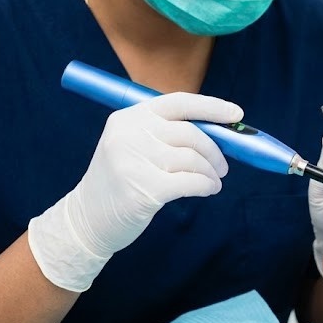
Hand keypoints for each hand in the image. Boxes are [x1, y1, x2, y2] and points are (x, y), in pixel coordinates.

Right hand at [29, 93, 242, 291]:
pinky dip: (206, 185)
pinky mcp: (144, 189)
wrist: (87, 220)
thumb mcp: (132, 145)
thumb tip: (219, 130)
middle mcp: (129, 133)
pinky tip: (208, 190)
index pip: (178, 102)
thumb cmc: (120, 182)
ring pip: (193, 159)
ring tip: (213, 181)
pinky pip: (191, 182)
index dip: (211, 106)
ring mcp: (134, 160)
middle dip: (215, 150)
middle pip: (191, 132)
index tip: (236, 114)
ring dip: (211, 172)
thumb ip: (165, 133)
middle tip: (223, 166)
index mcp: (129, 117)